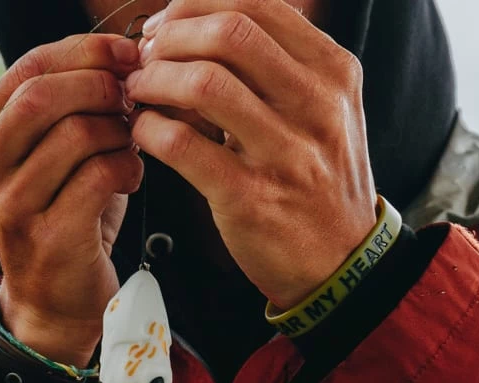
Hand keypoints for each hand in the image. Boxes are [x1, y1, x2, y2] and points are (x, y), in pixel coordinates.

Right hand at [0, 35, 143, 365]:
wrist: (56, 299)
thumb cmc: (64, 212)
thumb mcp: (52, 151)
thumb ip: (67, 103)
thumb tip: (120, 52)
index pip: (28, 67)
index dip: (86, 51)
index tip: (128, 55)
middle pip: (42, 94)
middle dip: (101, 85)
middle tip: (133, 98)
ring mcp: (10, 207)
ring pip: (75, 133)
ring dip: (120, 131)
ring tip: (131, 145)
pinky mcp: (47, 237)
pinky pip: (98, 174)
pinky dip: (128, 166)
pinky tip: (130, 177)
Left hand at [127, 0, 377, 308]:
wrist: (341, 262)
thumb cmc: (317, 182)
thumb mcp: (322, 109)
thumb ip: (279, 65)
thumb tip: (208, 21)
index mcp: (333, 71)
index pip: (256, 5)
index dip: (195, 6)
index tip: (165, 24)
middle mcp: (316, 104)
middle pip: (229, 33)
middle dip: (171, 37)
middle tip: (144, 57)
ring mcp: (286, 152)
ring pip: (204, 83)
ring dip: (154, 81)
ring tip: (137, 93)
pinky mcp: (251, 197)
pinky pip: (184, 145)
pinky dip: (150, 130)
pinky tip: (142, 132)